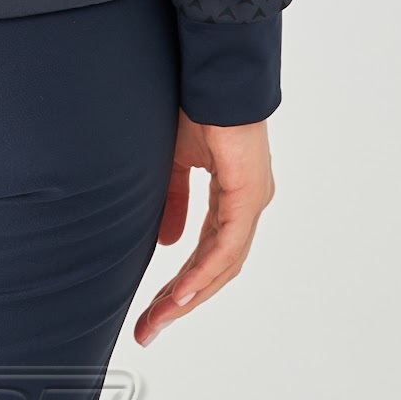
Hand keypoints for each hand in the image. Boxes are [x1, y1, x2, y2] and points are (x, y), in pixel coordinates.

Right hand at [133, 112, 273, 344]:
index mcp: (232, 198)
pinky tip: (182, 292)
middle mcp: (246, 205)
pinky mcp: (247, 193)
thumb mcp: (174, 162)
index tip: (152, 312)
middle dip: (179, 302)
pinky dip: (202, 271)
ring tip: (159, 319)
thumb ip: (173, 203)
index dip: (179, 285)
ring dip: (188, 295)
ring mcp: (250, 201)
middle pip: (215, 269)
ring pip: (222, 264)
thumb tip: (168, 243)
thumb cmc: (196, 105)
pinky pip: (226, 244)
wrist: (211, 70)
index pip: (206, 254)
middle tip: (149, 329)